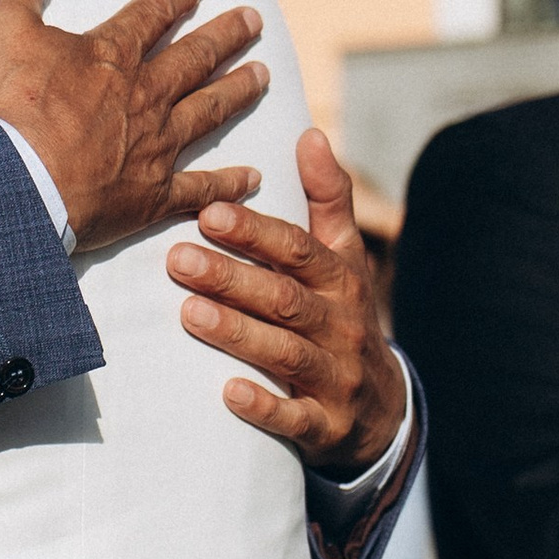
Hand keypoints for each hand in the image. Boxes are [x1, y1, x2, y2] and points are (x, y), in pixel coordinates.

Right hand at [0, 0, 267, 253]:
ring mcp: (155, 146)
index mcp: (112, 55)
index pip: (152, 13)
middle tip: (253, 20)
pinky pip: (201, 188)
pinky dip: (229, 184)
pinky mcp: (152, 196)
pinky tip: (254, 177)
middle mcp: (145, 96)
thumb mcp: (4, 29)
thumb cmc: (9, 108)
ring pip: (208, 111)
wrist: (14, 183)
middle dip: (226, 35)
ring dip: (237, 90)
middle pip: (195, 57)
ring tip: (263, 75)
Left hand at [164, 135, 408, 473]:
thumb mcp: (345, 259)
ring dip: (238, 332)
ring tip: (188, 313)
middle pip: (285, 298)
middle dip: (232, 277)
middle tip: (177, 259)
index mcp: (343, 280)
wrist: (381, 410)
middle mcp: (342, 325)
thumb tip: (310, 132)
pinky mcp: (326, 425)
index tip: (209, 212)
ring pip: (286, 352)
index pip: (298, 250)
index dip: (256, 232)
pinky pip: (295, 418)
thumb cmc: (344, 317)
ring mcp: (336, 377)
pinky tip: (228, 392)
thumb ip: (327, 199)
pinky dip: (264, 405)